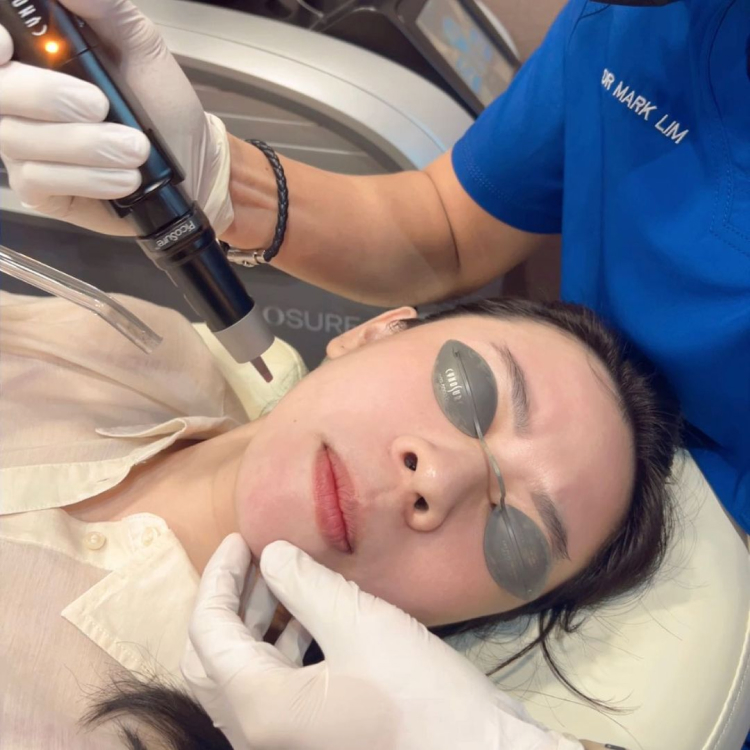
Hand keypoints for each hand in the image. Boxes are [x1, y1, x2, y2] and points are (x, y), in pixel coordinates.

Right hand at [0, 0, 231, 234]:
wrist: (192, 164)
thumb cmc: (163, 107)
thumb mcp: (142, 47)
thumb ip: (106, 9)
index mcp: (38, 58)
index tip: (10, 46)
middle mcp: (22, 101)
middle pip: (0, 93)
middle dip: (48, 97)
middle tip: (100, 106)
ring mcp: (26, 146)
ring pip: (21, 140)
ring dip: (86, 146)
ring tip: (135, 149)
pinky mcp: (41, 189)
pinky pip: (40, 181)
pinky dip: (89, 177)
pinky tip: (124, 178)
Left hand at [182, 534, 583, 749]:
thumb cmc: (418, 692)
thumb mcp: (360, 624)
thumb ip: (306, 585)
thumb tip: (271, 554)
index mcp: (258, 706)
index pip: (207, 632)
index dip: (218, 577)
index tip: (242, 538)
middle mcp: (255, 734)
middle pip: (210, 661)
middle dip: (227, 603)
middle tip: (253, 560)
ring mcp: (281, 744)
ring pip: (238, 677)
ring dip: (251, 625)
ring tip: (281, 582)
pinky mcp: (307, 743)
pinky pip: (268, 693)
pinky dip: (275, 651)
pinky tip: (308, 623)